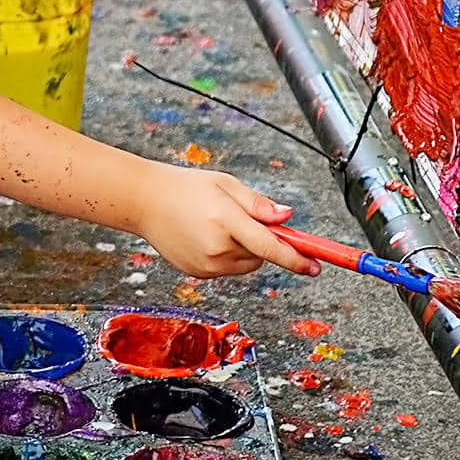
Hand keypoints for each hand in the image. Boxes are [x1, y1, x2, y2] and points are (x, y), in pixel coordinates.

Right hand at [135, 166, 318, 279]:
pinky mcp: (199, 274)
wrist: (144, 201)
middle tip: (244, 219)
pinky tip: (207, 236)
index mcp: (226, 220)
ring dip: (246, 249)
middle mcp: (217, 248)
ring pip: (246, 264)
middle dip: (264, 241)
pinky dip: (228, 256)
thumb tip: (287, 217)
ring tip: (220, 224)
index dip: (297, 258)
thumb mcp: (226, 184)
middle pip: (261, 255)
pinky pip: (228, 269)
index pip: (271, 247)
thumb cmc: (185, 187)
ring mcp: (206, 265)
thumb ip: (258, 204)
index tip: (315, 266)